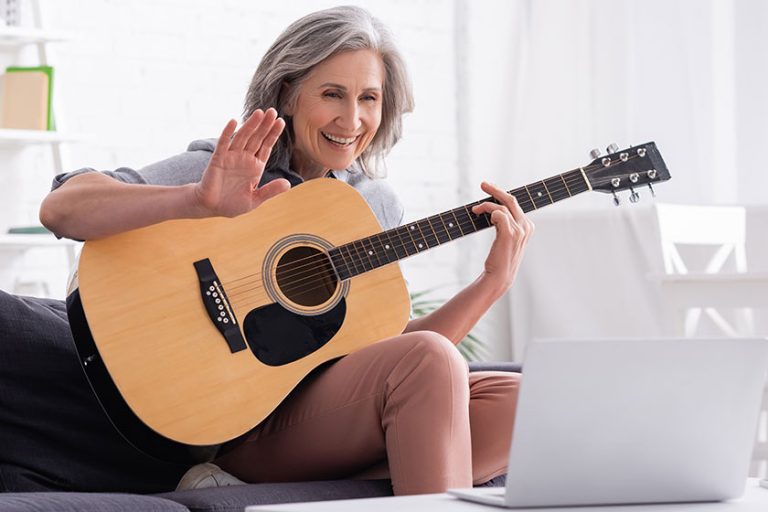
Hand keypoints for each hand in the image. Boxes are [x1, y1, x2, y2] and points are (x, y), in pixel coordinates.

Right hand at [193, 108, 289, 216]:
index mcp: (255, 167)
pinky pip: (223, 144)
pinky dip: (228, 132)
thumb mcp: (255, 199)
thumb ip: (270, 191)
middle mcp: (244, 159)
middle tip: (272, 111)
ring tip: (259, 113)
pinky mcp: (218, 159)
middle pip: (256, 138)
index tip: (281, 121)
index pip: (266, 146)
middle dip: (264, 125)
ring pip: (242, 138)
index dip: (273, 134)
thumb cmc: (232, 203)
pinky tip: (234, 122)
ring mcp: (231, 157)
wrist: (211, 207)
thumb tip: (288, 184)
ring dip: (250, 125)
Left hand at [471, 182, 534, 296]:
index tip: (491, 189)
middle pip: (511, 200)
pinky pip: (498, 213)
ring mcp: (519, 230)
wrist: (499, 277)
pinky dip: (488, 211)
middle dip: (496, 190)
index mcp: (528, 227)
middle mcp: (526, 227)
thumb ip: (504, 225)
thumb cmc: (499, 259)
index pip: (515, 204)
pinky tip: (479, 215)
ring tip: (475, 209)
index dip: (502, 194)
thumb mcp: (505, 239)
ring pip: (502, 206)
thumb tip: (493, 210)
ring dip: (485, 205)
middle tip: (483, 184)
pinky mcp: (509, 234)